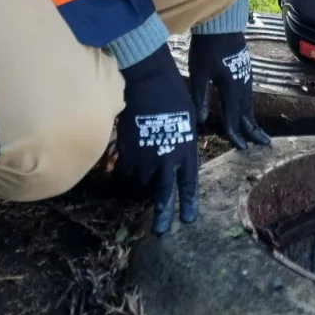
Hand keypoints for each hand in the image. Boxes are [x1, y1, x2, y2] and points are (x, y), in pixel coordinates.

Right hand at [115, 52, 199, 232]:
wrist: (149, 82)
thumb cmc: (173, 96)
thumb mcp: (188, 122)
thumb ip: (183, 144)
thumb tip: (177, 159)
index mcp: (186, 152)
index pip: (188, 185)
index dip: (188, 203)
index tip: (188, 220)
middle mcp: (166, 160)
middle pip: (163, 194)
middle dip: (163, 216)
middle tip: (161, 233)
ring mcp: (145, 157)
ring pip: (142, 181)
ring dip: (143, 179)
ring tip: (144, 164)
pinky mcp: (127, 151)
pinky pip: (125, 170)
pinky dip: (126, 168)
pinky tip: (128, 159)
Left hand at [187, 30, 270, 148]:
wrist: (221, 25)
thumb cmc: (207, 48)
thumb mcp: (199, 73)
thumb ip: (200, 96)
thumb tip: (201, 120)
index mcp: (231, 88)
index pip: (233, 118)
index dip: (236, 135)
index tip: (241, 148)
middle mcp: (242, 85)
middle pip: (247, 114)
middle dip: (253, 131)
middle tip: (263, 145)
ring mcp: (245, 77)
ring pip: (249, 105)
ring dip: (252, 120)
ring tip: (257, 133)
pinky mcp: (244, 71)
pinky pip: (248, 95)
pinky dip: (249, 108)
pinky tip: (247, 110)